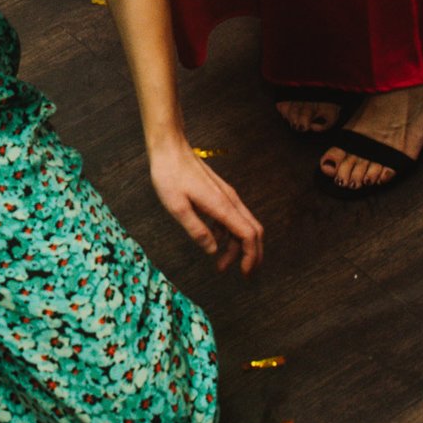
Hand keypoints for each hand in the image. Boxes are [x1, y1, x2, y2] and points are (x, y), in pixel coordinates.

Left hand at [150, 141, 263, 274]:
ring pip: (241, 225)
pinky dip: (227, 234)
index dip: (250, 256)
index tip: (244, 273)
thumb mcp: (177, 207)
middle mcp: (229, 200)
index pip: (248, 235)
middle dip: (252, 254)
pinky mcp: (218, 194)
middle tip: (244, 274)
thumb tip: (212, 250)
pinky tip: (213, 241)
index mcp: (222, 206)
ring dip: (236, 247)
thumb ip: (196, 230)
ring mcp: (225, 196)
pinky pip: (230, 218)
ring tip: (221, 265)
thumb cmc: (169, 175)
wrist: (169, 148)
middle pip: (253, 231)